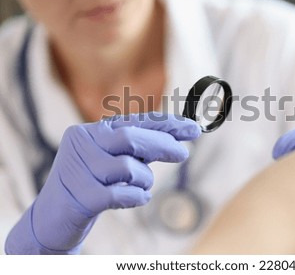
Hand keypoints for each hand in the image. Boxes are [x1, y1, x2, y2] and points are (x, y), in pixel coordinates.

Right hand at [5, 113, 200, 253]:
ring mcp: (78, 168)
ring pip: (129, 168)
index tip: (193, 129)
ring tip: (138, 188)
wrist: (53, 219)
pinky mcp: (81, 196)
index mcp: (92, 131)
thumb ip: (138, 148)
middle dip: (164, 145)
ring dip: (144, 181)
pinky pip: (123, 194)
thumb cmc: (91, 186)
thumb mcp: (114, 160)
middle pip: (132, 138)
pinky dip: (136, 197)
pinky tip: (135, 198)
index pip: (135, 121)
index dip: (168, 124)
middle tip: (184, 154)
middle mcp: (82, 143)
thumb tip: (177, 138)